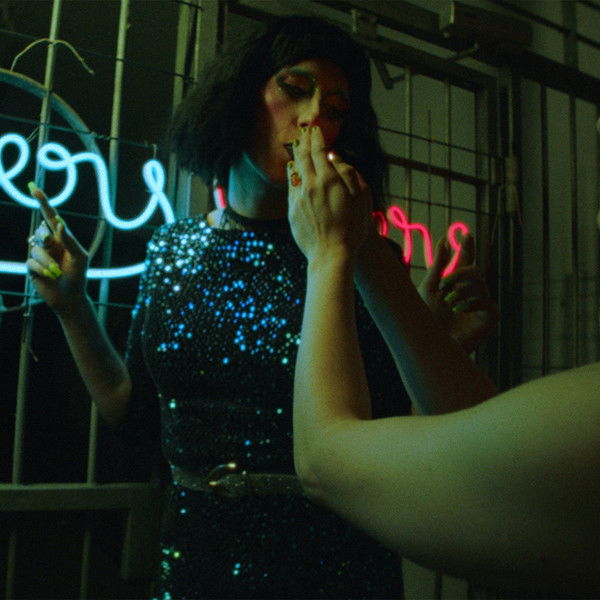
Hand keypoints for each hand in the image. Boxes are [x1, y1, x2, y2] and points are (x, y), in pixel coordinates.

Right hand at [26, 184, 88, 314]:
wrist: (69, 296)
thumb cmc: (78, 276)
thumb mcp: (79, 257)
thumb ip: (70, 240)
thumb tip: (59, 223)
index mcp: (62, 237)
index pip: (51, 216)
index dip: (43, 202)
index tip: (34, 188)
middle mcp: (49, 242)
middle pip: (41, 231)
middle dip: (48, 241)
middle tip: (55, 250)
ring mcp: (39, 253)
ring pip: (36, 248)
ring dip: (48, 262)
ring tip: (57, 272)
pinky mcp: (31, 265)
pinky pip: (31, 262)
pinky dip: (42, 270)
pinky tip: (49, 276)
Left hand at [287, 126, 371, 262]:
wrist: (331, 254)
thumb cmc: (352, 229)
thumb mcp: (361, 199)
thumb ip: (348, 174)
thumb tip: (335, 158)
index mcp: (329, 181)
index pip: (319, 151)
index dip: (317, 138)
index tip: (316, 129)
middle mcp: (311, 186)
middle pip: (303, 157)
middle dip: (304, 142)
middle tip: (304, 132)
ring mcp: (299, 199)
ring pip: (294, 171)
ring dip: (296, 156)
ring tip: (297, 146)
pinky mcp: (292, 211)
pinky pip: (291, 187)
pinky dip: (292, 175)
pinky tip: (293, 171)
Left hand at [418, 234, 497, 353]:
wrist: (430, 342)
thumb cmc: (427, 319)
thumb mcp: (429, 288)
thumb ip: (439, 266)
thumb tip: (445, 241)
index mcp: (457, 285)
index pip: (466, 262)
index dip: (467, 248)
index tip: (466, 234)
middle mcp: (471, 293)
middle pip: (475, 271)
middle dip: (460, 274)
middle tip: (445, 284)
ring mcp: (482, 306)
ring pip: (480, 284)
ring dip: (461, 291)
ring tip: (448, 303)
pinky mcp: (490, 319)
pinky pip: (487, 301)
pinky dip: (471, 303)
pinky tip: (458, 310)